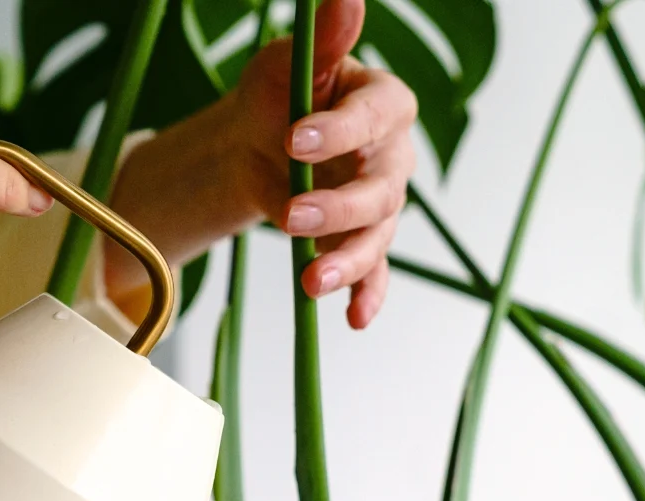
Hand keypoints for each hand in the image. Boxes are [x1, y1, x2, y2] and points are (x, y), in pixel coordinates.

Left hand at [229, 0, 415, 327]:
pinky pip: (374, 272)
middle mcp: (391, 155)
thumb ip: (323, 39)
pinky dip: (366, 294)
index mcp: (382, 104)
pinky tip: (352, 318)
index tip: (293, 138)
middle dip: (337, 207)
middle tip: (290, 217)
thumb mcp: (290, 63)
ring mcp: (380, 203)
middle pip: (382, 188)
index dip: (340, 130)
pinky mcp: (360, 240)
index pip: (377, 115)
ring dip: (346, 260)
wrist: (253, 145)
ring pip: (377, 236)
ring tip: (309, 281)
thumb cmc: (277, 96)